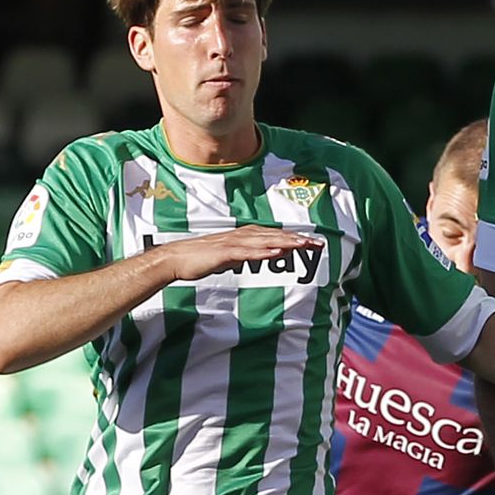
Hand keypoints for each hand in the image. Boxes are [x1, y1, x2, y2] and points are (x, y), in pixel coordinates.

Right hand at [162, 226, 315, 283]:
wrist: (177, 259)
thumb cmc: (204, 258)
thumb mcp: (233, 257)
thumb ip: (252, 254)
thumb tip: (272, 254)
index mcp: (244, 236)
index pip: (275, 236)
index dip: (295, 238)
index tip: (314, 243)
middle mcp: (241, 236)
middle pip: (274, 236)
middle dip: (296, 239)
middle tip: (317, 243)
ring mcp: (232, 243)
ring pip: (263, 241)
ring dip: (283, 242)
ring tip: (302, 245)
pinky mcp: (223, 253)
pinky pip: (245, 252)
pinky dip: (261, 252)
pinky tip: (275, 253)